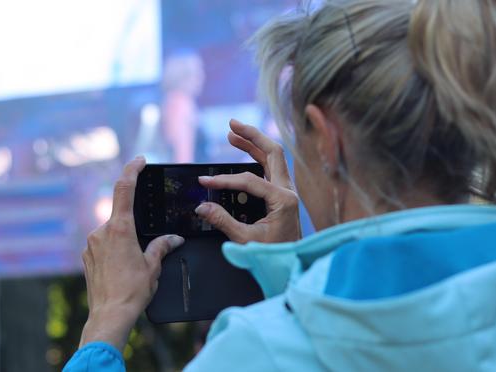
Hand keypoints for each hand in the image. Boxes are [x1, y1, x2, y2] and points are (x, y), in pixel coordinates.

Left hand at [79, 156, 184, 350]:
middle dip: (135, 223)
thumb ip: (162, 246)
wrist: (109, 315)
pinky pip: (104, 244)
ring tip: (135, 263)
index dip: (132, 171)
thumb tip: (173, 238)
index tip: (139, 161)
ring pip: (112, 231)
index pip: (124, 189)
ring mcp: (92, 244)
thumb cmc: (132, 291)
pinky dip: (115, 249)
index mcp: (120, 229)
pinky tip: (124, 268)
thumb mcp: (153, 266)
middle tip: (145, 244)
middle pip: (120, 214)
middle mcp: (102, 232)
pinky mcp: (87, 256)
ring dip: (125, 239)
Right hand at [195, 119, 300, 242]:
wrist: (293, 263)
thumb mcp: (246, 240)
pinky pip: (272, 167)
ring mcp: (287, 191)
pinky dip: (258, 156)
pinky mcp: (283, 194)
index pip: (249, 181)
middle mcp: (288, 191)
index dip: (224, 180)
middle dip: (252, 136)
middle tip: (232, 124)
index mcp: (283, 200)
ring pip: (273, 157)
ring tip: (233, 134)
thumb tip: (202, 207)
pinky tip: (244, 150)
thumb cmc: (275, 254)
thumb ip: (223, 222)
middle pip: (273, 151)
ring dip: (254, 143)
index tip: (205, 183)